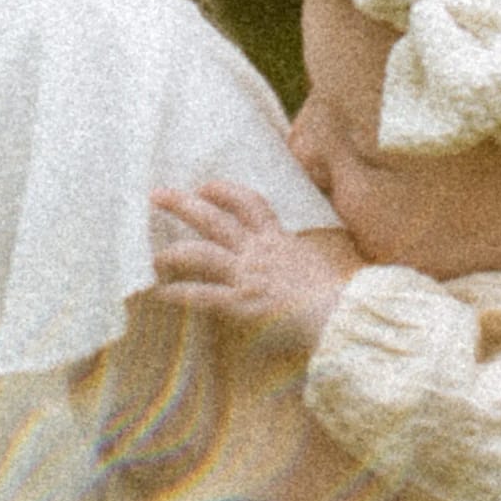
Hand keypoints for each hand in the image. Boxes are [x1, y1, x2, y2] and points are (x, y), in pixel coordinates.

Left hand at [150, 181, 360, 348]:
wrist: (346, 315)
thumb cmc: (343, 294)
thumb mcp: (329, 262)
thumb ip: (311, 255)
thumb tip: (308, 255)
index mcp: (281, 240)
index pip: (251, 204)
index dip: (225, 191)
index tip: (206, 186)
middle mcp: (260, 251)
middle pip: (215, 219)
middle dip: (183, 204)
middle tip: (157, 194)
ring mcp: (248, 275)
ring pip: (201, 253)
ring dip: (173, 253)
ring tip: (154, 256)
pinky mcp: (242, 302)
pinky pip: (202, 294)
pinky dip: (180, 293)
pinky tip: (162, 294)